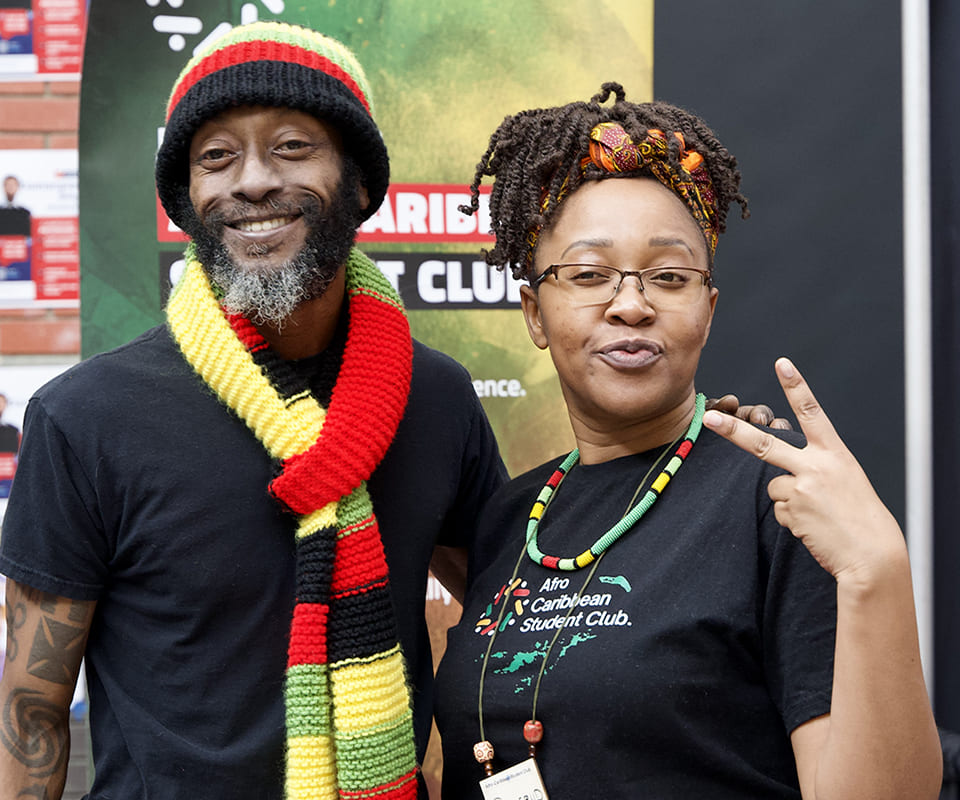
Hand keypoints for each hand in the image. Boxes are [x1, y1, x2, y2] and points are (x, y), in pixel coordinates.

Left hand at [702, 358, 904, 581]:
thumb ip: (814, 465)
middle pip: (765, 444)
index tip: (782, 364)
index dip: (797, 387)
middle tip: (710, 418)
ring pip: (773, 486)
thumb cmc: (860, 515)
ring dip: (789, 501)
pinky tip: (814, 526)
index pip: (813, 412)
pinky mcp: (792, 510)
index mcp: (835, 452)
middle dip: (733, 430)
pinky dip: (791, 519)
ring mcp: (802, 487)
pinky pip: (778, 509)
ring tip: (818, 513)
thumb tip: (782, 469)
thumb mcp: (844, 478)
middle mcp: (816, 465)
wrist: (872, 554)